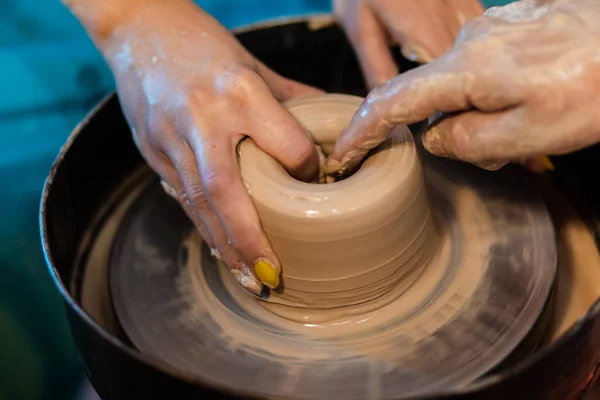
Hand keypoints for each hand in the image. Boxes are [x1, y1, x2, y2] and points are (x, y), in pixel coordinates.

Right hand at [98, 1, 322, 294]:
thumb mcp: (255, 63)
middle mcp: (204, 118)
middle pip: (227, 192)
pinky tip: (220, 250)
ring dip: (224, 246)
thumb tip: (331, 129)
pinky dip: (202, 227)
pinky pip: (179, 196)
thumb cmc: (204, 43)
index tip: (316, 182)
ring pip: (199, 203)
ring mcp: (171, 136)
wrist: (137, 26)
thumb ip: (291, 99)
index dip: (307, 170)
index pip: (287, 146)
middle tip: (274, 278)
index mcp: (240, 91)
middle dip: (251, 240)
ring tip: (249, 279)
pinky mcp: (151, 149)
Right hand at [326, 0, 599, 175]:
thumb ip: (466, 142)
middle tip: (500, 152)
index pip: (392, 102)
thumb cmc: (598, 89)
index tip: (341, 152)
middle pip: (431, 97)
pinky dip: (496, 89)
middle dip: (451, 128)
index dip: (362, 130)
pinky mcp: (511, 24)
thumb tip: (435, 137)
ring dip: (480, 111)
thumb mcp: (528, 136)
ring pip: (460, 83)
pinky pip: (483, 65)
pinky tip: (535, 94)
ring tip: (530, 122)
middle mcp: (470, 41)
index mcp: (467, 69)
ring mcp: (491, 28)